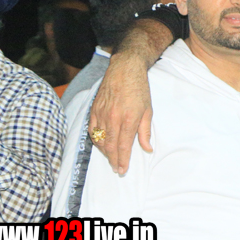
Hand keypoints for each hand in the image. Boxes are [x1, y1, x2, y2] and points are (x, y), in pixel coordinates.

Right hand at [89, 54, 153, 173]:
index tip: (122, 170)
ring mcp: (101, 114)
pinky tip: (101, 145)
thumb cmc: (139, 90)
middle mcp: (112, 118)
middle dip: (113, 160)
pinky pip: (91, 130)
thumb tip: (147, 149)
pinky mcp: (94, 109)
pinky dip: (96, 140)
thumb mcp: (148, 111)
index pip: (124, 146)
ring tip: (111, 158)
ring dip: (105, 152)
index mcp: (128, 119)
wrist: (124, 70)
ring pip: (100, 139)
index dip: (122, 160)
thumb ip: (145, 132)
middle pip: (110, 146)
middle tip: (117, 169)